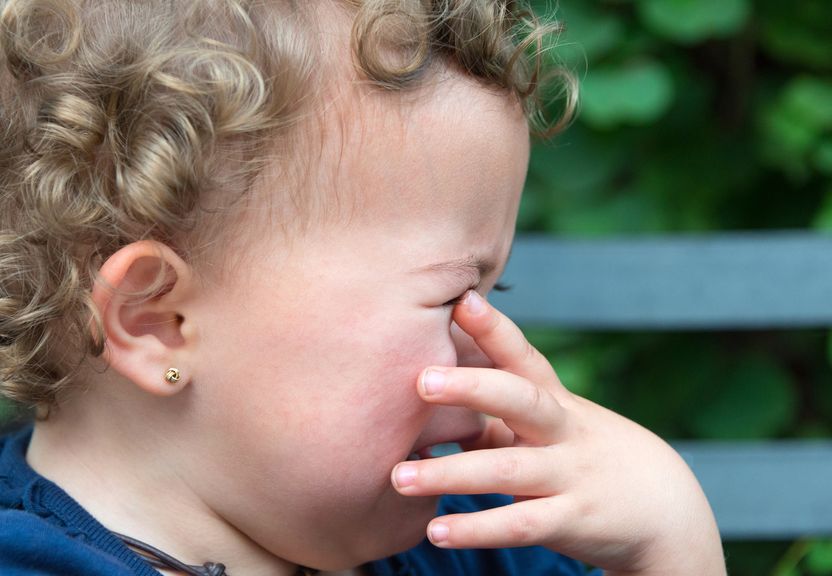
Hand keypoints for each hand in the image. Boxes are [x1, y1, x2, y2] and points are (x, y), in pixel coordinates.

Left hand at [391, 290, 725, 574]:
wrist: (664, 507)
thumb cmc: (583, 452)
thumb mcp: (551, 422)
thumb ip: (498, 408)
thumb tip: (427, 390)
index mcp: (553, 400)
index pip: (523, 357)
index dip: (494, 329)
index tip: (462, 301)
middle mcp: (562, 430)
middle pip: (521, 400)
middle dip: (472, 386)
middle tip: (421, 380)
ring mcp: (570, 475)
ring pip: (509, 469)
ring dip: (451, 473)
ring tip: (399, 477)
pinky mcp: (573, 520)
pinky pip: (521, 525)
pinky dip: (478, 529)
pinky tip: (435, 531)